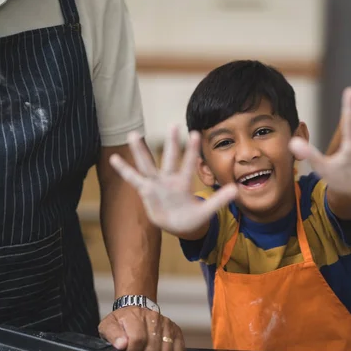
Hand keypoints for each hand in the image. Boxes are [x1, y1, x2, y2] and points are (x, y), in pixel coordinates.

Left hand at [98, 306, 184, 350]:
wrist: (136, 308)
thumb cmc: (122, 320)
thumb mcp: (109, 325)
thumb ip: (112, 334)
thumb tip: (121, 344)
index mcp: (134, 317)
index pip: (137, 340)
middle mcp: (153, 318)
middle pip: (153, 349)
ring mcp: (166, 323)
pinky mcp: (176, 329)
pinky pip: (179, 350)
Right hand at [109, 127, 237, 234]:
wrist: (179, 225)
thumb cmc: (193, 217)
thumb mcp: (207, 211)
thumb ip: (219, 200)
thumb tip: (236, 190)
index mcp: (184, 182)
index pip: (189, 163)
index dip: (191, 150)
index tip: (194, 133)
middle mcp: (170, 179)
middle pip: (169, 158)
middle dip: (170, 143)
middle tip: (173, 124)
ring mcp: (157, 184)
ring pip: (148, 164)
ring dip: (140, 150)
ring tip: (133, 134)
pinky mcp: (146, 191)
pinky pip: (133, 179)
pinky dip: (124, 170)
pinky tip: (114, 158)